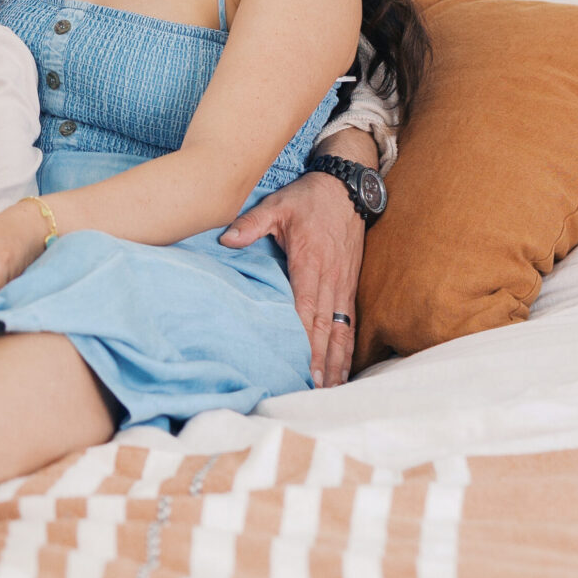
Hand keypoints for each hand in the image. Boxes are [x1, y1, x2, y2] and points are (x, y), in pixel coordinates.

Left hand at [222, 170, 364, 386]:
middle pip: (325, 326)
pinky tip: (342, 370)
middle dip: (321, 359)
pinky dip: (347, 349)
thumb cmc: (308, 199)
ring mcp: (343, 284)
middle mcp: (330, 278)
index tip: (301, 363)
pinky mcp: (349, 286)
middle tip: (313, 388)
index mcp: (310, 261)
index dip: (305, 337)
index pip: (307, 307)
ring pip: (341, 329)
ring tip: (329, 389)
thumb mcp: (277, 205)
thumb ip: (251, 224)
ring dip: (336, 360)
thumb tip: (226, 239)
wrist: (346, 188)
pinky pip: (350, 323)